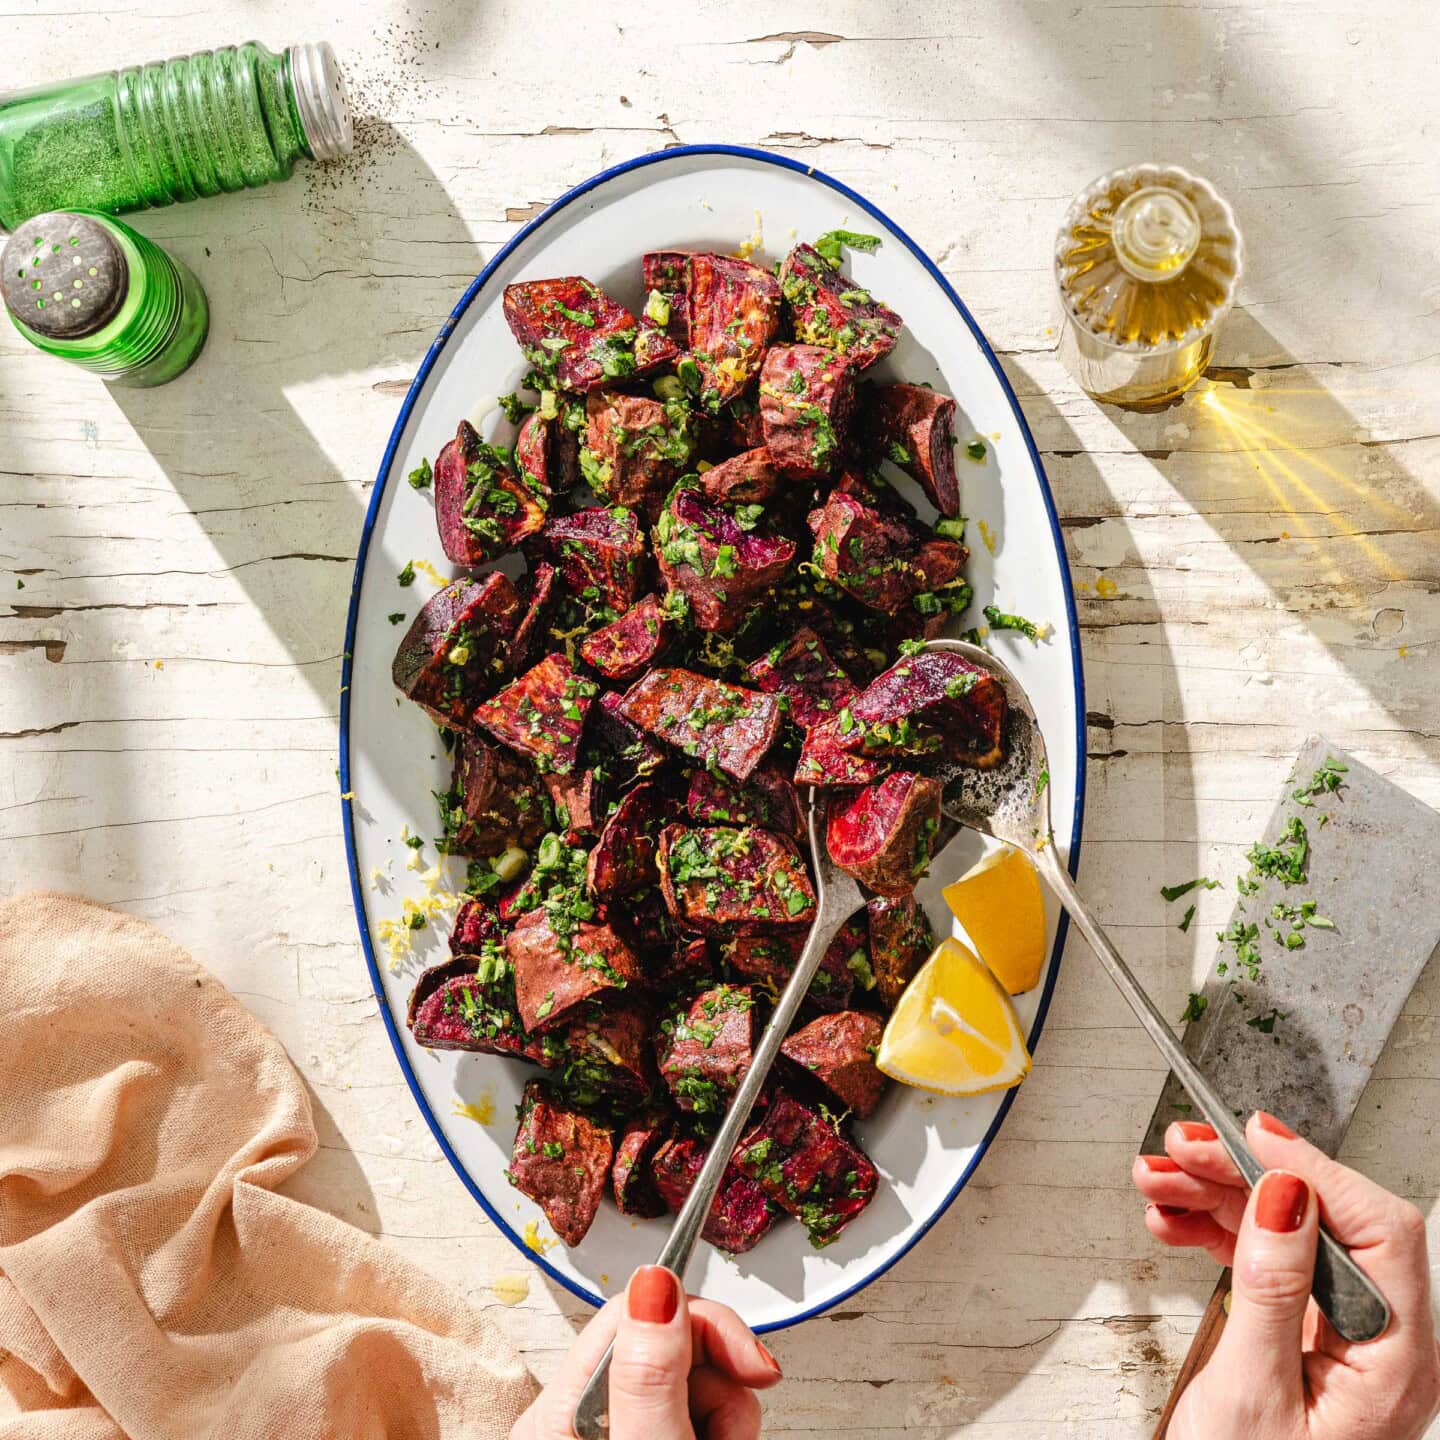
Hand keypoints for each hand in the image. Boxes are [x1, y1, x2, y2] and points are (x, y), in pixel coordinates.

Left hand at [511, 1266, 781, 1438]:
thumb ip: (651, 1377)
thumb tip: (654, 1279)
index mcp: (559, 1412)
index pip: (635, 1313)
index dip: (704, 1325)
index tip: (752, 1360)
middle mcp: (575, 1418)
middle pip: (668, 1345)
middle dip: (719, 1382)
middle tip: (732, 1432)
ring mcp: (609, 1434)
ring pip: (688, 1382)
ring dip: (724, 1414)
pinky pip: (688, 1411)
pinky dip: (716, 1429)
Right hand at [1132, 1111, 1439, 1439]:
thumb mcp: (1253, 1393)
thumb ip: (1271, 1288)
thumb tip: (1287, 1196)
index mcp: (1394, 1362)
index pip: (1378, 1232)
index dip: (1317, 1171)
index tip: (1253, 1136)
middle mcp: (1377, 1345)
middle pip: (1323, 1222)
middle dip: (1243, 1176)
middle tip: (1180, 1150)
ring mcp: (1338, 1341)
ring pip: (1285, 1234)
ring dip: (1216, 1198)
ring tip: (1157, 1180)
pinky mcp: (1301, 1340)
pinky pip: (1264, 1263)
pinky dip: (1214, 1234)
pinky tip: (1173, 1220)